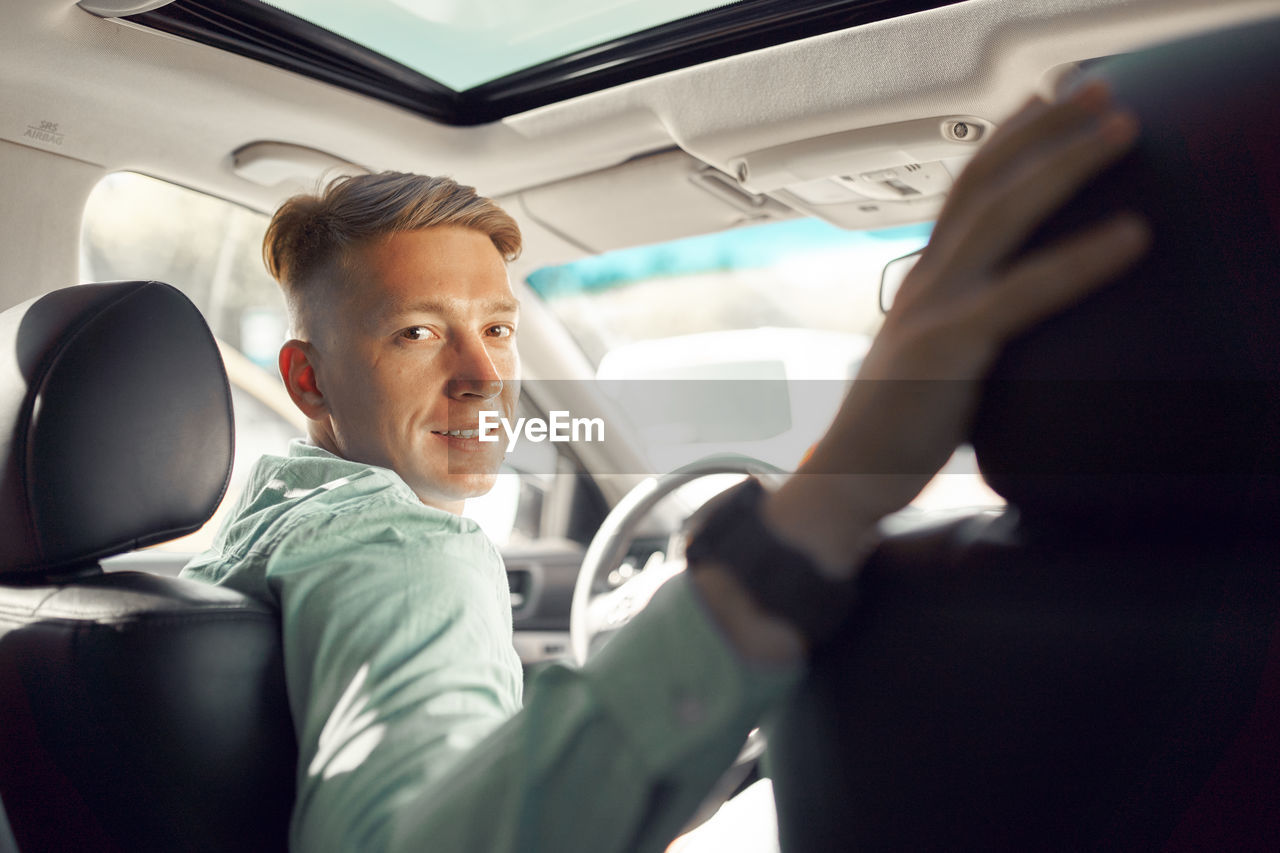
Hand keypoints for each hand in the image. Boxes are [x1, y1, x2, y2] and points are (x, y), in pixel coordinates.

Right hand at [765, 79, 1151, 574]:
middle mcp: (925, 280)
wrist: (845, 479)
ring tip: (1120, 130)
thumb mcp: (933, 362)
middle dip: (1044, 127)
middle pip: (984, 181)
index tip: (1046, 102)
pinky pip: (1024, 292)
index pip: (964, 190)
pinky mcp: (947, 346)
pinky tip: (1132, 237)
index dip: (1007, 140)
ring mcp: (932, 307)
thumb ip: (965, 328)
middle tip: (1098, 87)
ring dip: (1063, 163)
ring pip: (999, 213)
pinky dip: (1081, 260)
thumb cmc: (893, 430)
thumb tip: (1008, 325)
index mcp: (924, 281)